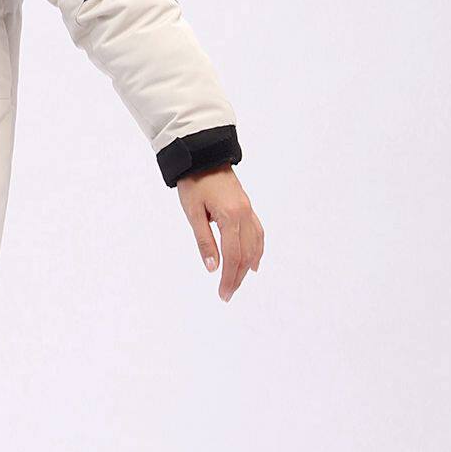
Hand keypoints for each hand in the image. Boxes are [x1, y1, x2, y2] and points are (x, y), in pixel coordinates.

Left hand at [178, 165, 261, 300]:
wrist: (203, 156)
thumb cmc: (194, 183)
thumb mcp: (193, 213)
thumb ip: (204, 241)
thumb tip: (212, 267)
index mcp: (231, 217)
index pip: (233, 256)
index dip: (229, 278)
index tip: (223, 294)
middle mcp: (245, 215)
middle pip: (246, 255)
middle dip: (238, 277)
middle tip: (227, 294)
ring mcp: (249, 211)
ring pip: (255, 245)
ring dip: (248, 266)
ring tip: (238, 282)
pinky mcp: (247, 207)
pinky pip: (258, 233)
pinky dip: (257, 250)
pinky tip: (254, 261)